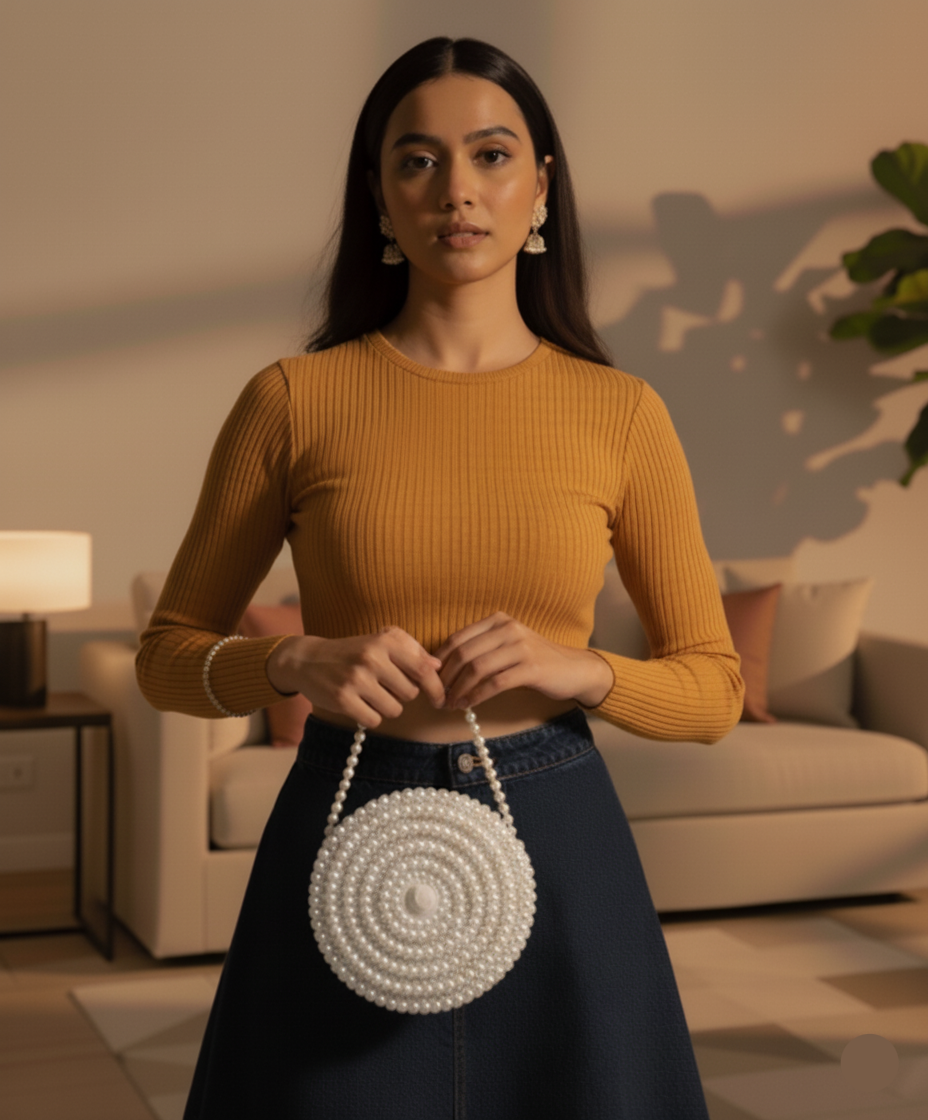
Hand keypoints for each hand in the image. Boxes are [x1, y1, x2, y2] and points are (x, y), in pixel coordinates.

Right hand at [266, 628, 445, 726]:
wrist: (307, 660)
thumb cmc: (352, 652)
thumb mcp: (380, 642)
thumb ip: (411, 651)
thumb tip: (437, 666)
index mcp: (385, 641)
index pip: (423, 669)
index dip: (436, 688)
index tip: (440, 699)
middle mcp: (371, 658)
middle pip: (410, 693)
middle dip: (402, 694)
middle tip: (384, 685)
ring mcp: (356, 679)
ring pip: (394, 709)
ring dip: (386, 707)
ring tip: (370, 693)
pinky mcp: (342, 699)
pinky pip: (374, 720)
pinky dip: (369, 716)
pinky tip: (358, 703)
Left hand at [433, 613, 612, 710]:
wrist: (574, 669)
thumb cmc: (535, 660)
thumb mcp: (507, 646)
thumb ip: (480, 650)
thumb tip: (443, 670)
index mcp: (498, 620)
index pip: (457, 639)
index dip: (439, 662)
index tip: (431, 681)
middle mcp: (508, 628)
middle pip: (463, 653)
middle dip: (446, 678)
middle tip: (438, 697)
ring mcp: (521, 647)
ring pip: (476, 668)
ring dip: (459, 690)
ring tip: (451, 704)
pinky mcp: (531, 668)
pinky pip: (495, 683)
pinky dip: (477, 696)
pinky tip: (468, 705)